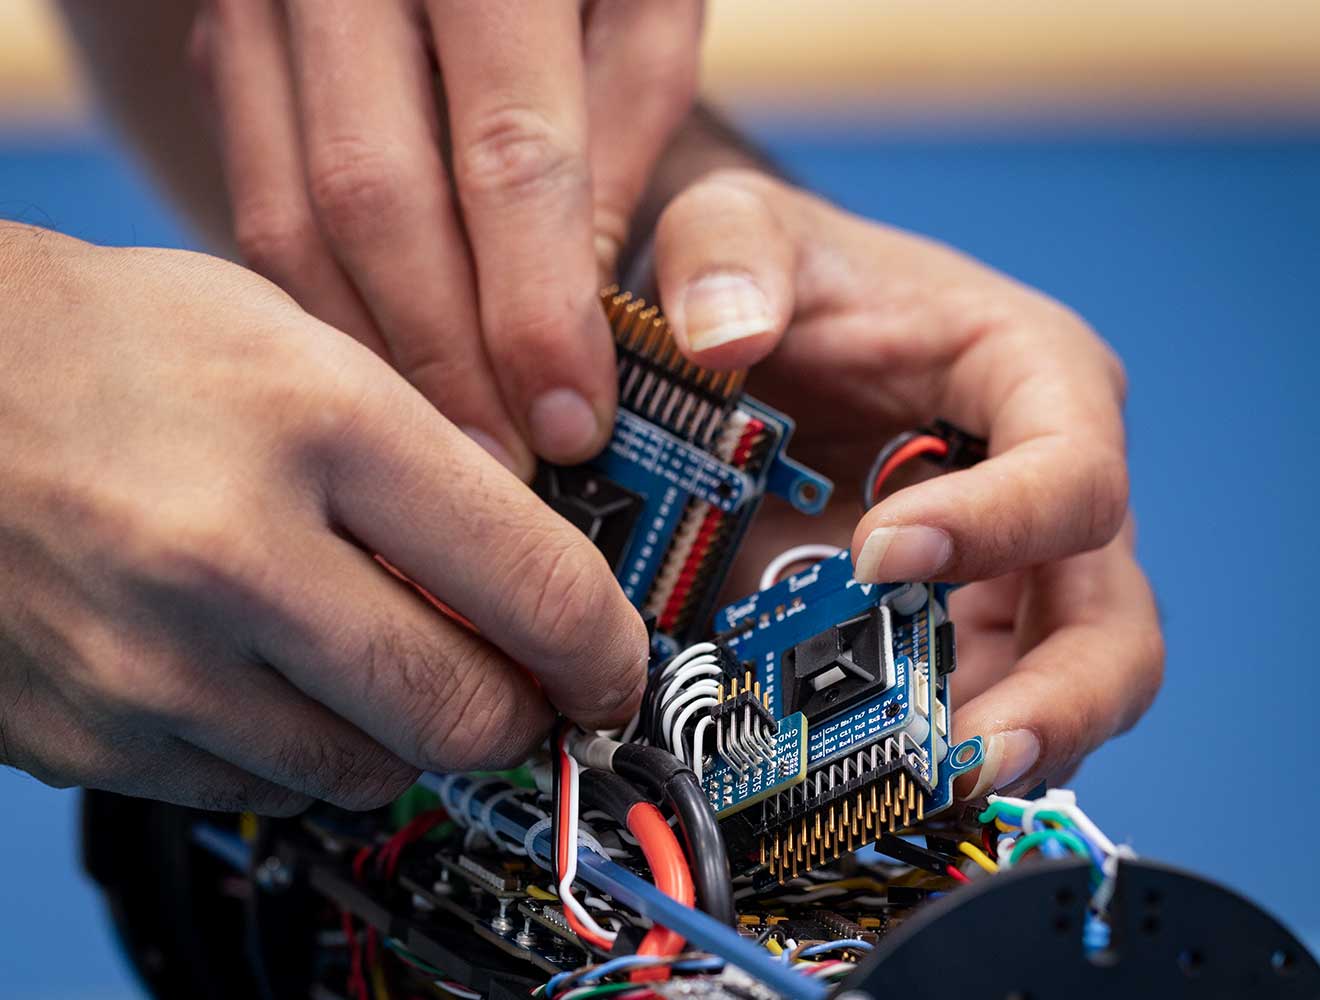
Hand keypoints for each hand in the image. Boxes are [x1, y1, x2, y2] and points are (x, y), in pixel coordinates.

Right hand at [0, 226, 645, 813]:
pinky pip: (263, 791)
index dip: (605, 648)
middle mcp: (235, 553)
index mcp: (317, 421)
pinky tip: (270, 672)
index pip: (537, 583)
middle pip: (466, 712)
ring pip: (370, 771)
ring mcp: (153, 663)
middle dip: (519, 710)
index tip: (613, 666)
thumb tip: (535, 579)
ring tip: (371, 653)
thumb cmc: (117, 348)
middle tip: (518, 683)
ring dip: (405, 730)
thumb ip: (428, 463)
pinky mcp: (93, 738)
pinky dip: (301, 748)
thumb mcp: (301, 345)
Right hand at [188, 0, 702, 475]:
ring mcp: (268, 2)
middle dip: (443, 356)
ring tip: (436, 454)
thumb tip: (585, 305)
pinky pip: (252, 197)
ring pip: (291, 214)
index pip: (511, 157)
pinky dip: (313, 303)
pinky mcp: (232, 42)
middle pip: (377, 201)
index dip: (537, 309)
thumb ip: (628, 126)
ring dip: (367, 352)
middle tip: (497, 472)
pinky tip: (371, 373)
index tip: (571, 424)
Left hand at [649, 172, 1163, 796]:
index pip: (1072, 469)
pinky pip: (972, 705)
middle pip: (1108, 617)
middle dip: (1056, 699)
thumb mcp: (739, 228)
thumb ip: (724, 254)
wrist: (765, 330)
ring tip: (917, 790)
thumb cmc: (782, 278)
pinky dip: (930, 749)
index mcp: (1034, 378)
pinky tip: (866, 772)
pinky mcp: (953, 623)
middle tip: (965, 753)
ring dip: (997, 747)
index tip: (881, 557)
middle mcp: (1045, 483)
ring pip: (1060, 687)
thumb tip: (723, 337)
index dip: (998, 526)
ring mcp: (1008, 567)